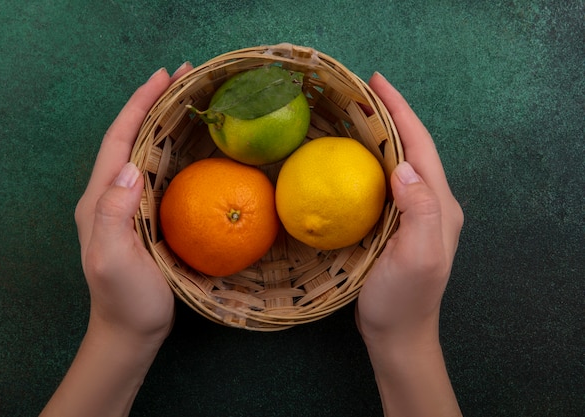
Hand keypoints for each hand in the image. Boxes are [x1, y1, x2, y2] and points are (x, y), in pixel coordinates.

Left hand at [75, 64, 191, 343]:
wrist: (130, 331)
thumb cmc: (126, 300)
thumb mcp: (114, 259)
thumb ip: (114, 213)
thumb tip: (131, 167)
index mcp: (100, 199)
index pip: (118, 140)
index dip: (138, 105)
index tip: (163, 77)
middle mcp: (110, 195)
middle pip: (129, 137)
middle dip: (152, 104)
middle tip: (183, 78)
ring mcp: (127, 206)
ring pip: (142, 151)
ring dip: (161, 122)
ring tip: (187, 100)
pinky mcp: (144, 216)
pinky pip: (156, 172)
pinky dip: (170, 149)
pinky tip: (188, 144)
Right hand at [356, 73, 462, 416]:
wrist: (398, 334)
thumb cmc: (403, 300)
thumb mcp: (416, 257)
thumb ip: (420, 210)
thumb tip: (404, 166)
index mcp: (439, 206)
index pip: (421, 147)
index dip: (401, 113)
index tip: (377, 84)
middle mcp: (432, 204)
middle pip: (413, 148)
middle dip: (392, 115)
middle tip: (363, 92)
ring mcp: (415, 214)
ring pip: (401, 162)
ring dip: (383, 134)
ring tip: (358, 114)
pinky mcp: (398, 224)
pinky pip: (388, 181)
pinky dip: (373, 160)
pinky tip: (355, 156)